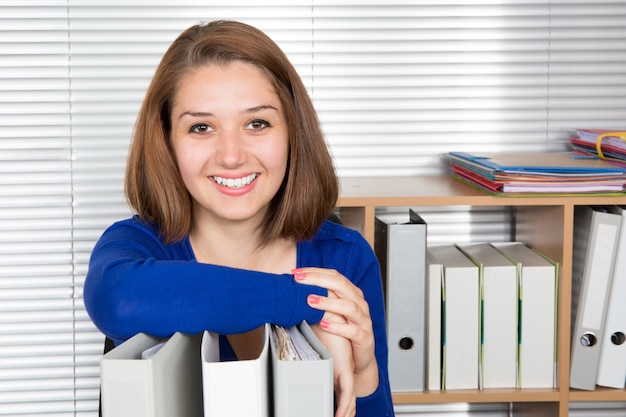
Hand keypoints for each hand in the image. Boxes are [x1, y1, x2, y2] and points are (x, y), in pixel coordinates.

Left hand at [294, 268, 378, 397]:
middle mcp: (360, 304)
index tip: (296, 273)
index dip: (315, 272)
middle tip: (299, 280)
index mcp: (352, 294)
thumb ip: (318, 300)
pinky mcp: (365, 339)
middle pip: (342, 285)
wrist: (358, 360)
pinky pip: (352, 331)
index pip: (335, 276)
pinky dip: (337, 327)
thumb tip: (293, 288)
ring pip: (349, 306)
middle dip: (319, 280)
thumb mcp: (330, 313)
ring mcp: (363, 321)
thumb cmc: (341, 333)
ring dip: (328, 302)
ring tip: (310, 300)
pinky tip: (323, 324)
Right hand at [310, 316, 355, 416]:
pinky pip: (347, 393)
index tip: (341, 414)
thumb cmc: (318, 322)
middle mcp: (341, 369)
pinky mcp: (344, 368)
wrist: (325, 314)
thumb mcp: (311, 340)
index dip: (344, 403)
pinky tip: (340, 416)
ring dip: (345, 412)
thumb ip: (306, 349)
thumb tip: (292, 351)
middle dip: (346, 412)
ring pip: (349, 399)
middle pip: (348, 397)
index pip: (343, 388)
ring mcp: (344, 369)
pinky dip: (344, 407)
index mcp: (336, 364)